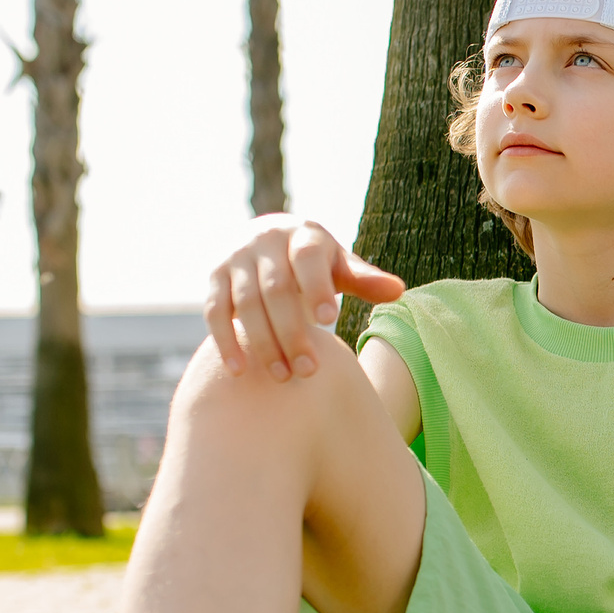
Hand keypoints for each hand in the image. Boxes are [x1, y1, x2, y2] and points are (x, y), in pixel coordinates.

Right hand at [205, 214, 407, 381]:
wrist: (267, 240)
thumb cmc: (314, 263)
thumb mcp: (340, 266)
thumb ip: (364, 279)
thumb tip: (398, 291)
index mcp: (303, 235)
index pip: (308, 258)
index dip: (316, 287)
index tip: (329, 321)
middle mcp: (265, 241)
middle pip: (276, 289)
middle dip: (292, 331)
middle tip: (309, 371)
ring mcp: (236, 258)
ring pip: (246, 303)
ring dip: (263, 342)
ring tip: (283, 377)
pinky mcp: (215, 277)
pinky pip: (216, 311)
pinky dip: (225, 341)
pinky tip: (239, 371)